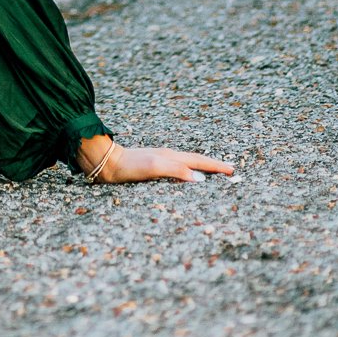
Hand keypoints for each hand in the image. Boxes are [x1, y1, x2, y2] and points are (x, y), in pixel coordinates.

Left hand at [77, 136, 234, 184]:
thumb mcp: (154, 167)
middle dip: (212, 165)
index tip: (232, 170)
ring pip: (185, 164)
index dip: (216, 166)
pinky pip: (175, 169)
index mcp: (171, 157)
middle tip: (228, 170)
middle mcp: (167, 157)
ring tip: (211, 172)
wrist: (105, 163)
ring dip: (200, 168)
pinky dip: (186, 173)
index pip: (199, 161)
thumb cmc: (129, 165)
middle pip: (195, 160)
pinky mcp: (150, 168)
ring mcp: (159, 161)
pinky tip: (183, 177)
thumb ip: (176, 170)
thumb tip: (199, 179)